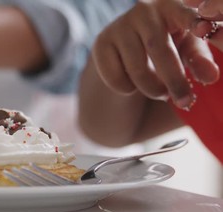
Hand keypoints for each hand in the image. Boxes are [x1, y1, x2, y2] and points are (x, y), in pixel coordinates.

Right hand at [92, 0, 218, 109]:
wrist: (126, 49)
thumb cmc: (167, 45)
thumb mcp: (187, 49)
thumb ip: (200, 60)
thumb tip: (211, 77)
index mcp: (172, 5)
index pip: (184, 13)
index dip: (193, 22)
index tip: (203, 30)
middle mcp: (144, 10)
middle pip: (159, 50)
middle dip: (175, 80)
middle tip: (184, 101)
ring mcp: (119, 26)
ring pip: (137, 69)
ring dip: (152, 89)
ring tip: (160, 93)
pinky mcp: (101, 43)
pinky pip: (115, 77)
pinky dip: (127, 89)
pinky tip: (132, 84)